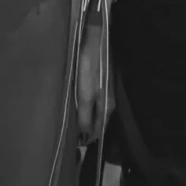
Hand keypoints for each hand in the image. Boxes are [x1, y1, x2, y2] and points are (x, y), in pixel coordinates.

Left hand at [77, 23, 112, 143]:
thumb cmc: (89, 67)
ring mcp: (110, 92)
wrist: (97, 40)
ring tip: (77, 123)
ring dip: (90, 119)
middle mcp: (111, 103)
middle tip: (74, 136)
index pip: (98, 131)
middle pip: (100, 123)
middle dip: (89, 131)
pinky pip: (99, 102)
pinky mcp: (106, 83)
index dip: (87, 139)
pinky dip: (91, 108)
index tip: (75, 146)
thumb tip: (84, 137)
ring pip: (100, 112)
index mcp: (107, 107)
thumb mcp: (84, 94)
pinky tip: (84, 106)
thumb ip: (84, 116)